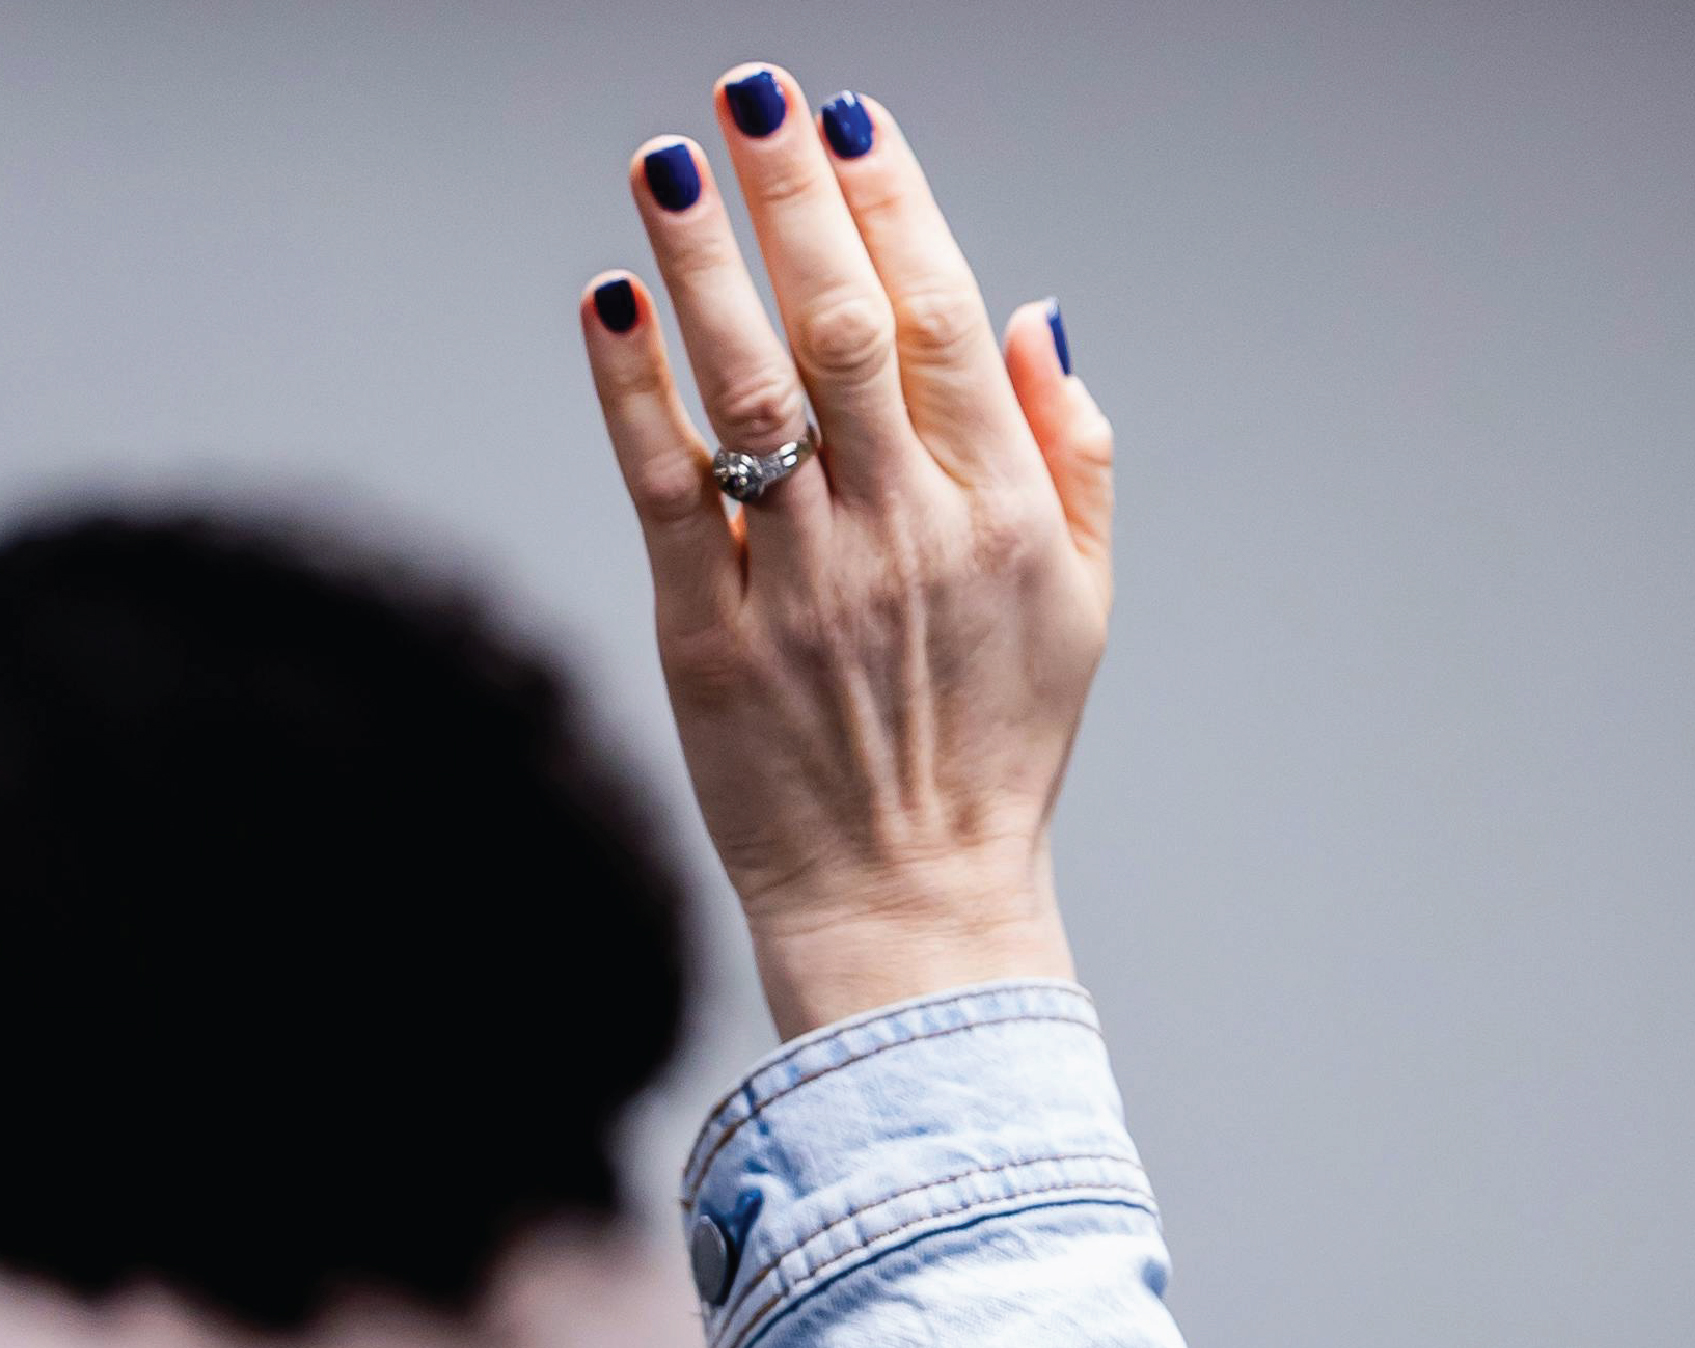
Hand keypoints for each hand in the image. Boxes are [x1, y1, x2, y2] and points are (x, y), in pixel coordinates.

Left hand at [578, 65, 1111, 1036]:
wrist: (914, 904)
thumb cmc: (995, 749)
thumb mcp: (1083, 605)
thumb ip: (1072, 453)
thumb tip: (1033, 312)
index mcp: (1002, 520)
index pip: (943, 326)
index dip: (893, 211)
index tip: (850, 122)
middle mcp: (905, 535)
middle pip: (841, 330)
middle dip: (790, 200)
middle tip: (747, 98)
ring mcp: (802, 583)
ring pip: (746, 391)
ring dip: (700, 263)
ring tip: (661, 160)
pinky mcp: (709, 635)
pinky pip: (664, 488)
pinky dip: (634, 389)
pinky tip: (612, 300)